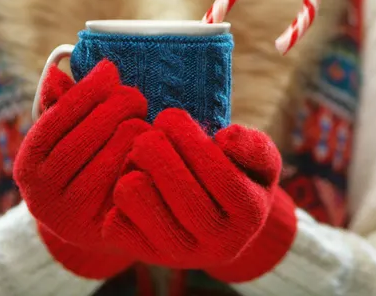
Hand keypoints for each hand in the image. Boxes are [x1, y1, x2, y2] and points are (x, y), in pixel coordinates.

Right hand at [14, 60, 148, 277]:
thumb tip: (58, 72)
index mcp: (28, 164)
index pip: (58, 116)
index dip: (86, 89)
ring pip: (112, 157)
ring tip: (144, 119)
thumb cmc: (80, 168)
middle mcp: (41, 194)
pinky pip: (131, 183)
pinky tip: (153, 146)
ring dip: (134, 130)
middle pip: (87, 135)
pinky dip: (144, 160)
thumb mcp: (65, 139)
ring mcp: (70, 216)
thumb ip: (64, 106)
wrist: (90, 226)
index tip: (109, 70)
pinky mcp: (101, 230)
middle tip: (136, 96)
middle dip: (116, 107)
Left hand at [103, 108, 283, 267]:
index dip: (189, 139)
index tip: (170, 117)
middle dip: (155, 149)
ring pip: (138, 199)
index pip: (221, 176)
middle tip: (149, 133)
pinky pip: (116, 222)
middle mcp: (219, 244)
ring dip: (133, 167)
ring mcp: (182, 255)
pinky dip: (118, 195)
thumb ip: (254, 146)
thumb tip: (226, 138)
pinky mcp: (147, 257)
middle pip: (179, 191)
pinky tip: (135, 182)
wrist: (217, 225)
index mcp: (251, 214)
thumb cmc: (237, 178)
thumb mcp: (260, 161)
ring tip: (141, 156)